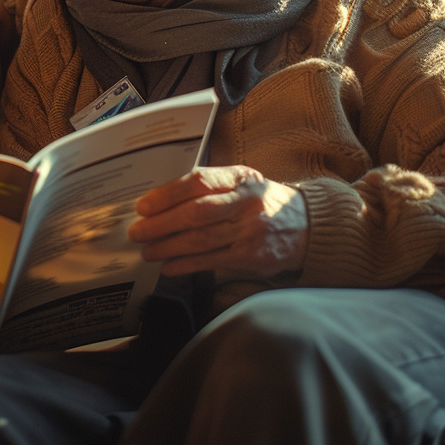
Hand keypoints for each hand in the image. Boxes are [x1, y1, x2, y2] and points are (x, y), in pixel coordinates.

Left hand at [129, 167, 308, 279]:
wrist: (307, 224)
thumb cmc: (261, 201)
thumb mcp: (242, 182)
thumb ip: (210, 187)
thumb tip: (160, 201)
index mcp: (240, 178)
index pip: (198, 181)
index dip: (167, 194)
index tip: (143, 205)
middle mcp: (246, 202)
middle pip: (196, 212)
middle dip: (161, 224)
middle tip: (137, 232)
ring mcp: (251, 230)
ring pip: (201, 240)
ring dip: (168, 247)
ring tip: (147, 252)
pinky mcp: (253, 256)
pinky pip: (213, 261)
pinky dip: (187, 265)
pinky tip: (169, 267)